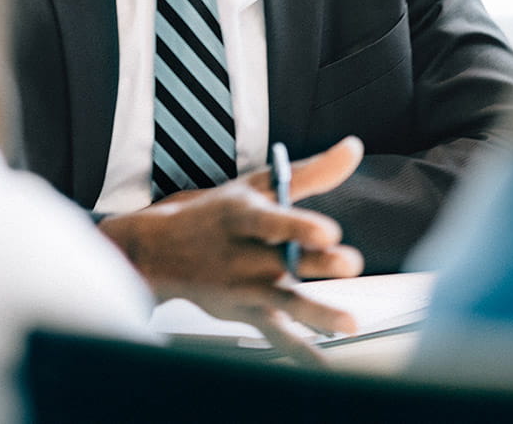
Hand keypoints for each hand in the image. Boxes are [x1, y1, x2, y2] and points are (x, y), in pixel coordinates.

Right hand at [98, 136, 365, 363]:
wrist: (158, 252)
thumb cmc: (217, 213)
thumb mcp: (257, 186)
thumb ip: (311, 172)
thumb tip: (354, 148)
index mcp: (242, 217)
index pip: (271, 221)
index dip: (298, 226)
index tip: (328, 232)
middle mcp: (243, 255)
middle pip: (284, 262)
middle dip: (318, 264)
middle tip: (351, 264)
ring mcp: (244, 289)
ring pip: (284, 303)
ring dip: (318, 314)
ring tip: (350, 323)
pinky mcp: (246, 314)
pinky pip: (276, 336)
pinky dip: (300, 352)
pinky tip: (326, 364)